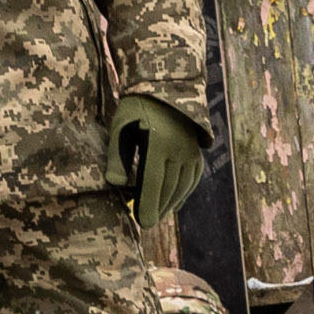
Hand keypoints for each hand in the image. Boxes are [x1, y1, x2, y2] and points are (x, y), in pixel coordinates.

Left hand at [113, 91, 210, 225]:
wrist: (166, 90)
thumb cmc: (136, 109)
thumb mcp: (120, 127)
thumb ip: (117, 156)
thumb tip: (116, 185)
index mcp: (158, 142)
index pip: (153, 181)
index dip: (148, 205)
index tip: (143, 223)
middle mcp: (179, 149)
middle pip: (169, 188)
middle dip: (157, 209)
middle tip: (146, 224)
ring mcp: (191, 151)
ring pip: (182, 187)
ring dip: (170, 204)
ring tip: (157, 215)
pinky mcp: (197, 152)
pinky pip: (191, 180)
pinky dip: (183, 194)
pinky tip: (173, 204)